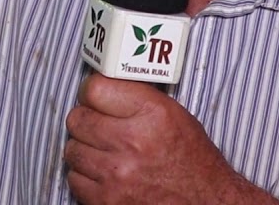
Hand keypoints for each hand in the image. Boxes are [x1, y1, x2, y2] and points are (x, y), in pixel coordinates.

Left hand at [63, 74, 278, 203]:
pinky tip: (104, 173)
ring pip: (72, 149)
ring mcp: (117, 174)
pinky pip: (75, 179)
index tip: (94, 95)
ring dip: (85, 149)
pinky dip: (85, 176)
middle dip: (86, 120)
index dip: (91, 91)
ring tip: (104, 151)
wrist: (206, 203)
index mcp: (152, 114)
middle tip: (98, 124)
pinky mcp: (107, 200)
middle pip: (77, 119)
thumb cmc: (191, 160)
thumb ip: (136, 97)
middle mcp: (133, 142)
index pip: (95, 89)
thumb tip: (100, 84)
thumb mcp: (174, 115)